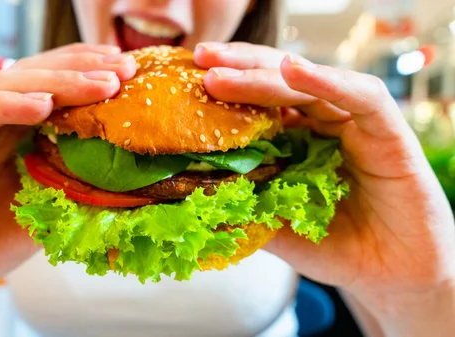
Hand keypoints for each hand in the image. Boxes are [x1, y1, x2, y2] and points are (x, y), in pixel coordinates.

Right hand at [0, 44, 135, 305]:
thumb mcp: (41, 219)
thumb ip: (70, 197)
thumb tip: (129, 187)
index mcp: (17, 134)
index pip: (56, 91)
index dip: (92, 78)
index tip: (133, 76)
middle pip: (37, 79)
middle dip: (83, 70)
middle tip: (124, 70)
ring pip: (6, 85)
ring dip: (55, 81)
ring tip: (97, 85)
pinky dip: (3, 105)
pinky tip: (40, 105)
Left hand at [195, 42, 454, 334]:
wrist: (390, 275)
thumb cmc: (333, 245)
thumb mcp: (273, 224)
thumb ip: (240, 206)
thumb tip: (183, 199)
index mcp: (295, 139)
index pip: (256, 102)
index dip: (224, 88)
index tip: (186, 80)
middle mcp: (322, 123)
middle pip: (277, 82)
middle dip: (237, 67)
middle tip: (200, 58)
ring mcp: (353, 123)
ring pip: (309, 84)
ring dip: (265, 74)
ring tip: (223, 70)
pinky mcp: (387, 131)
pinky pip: (359, 97)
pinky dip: (326, 81)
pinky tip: (293, 70)